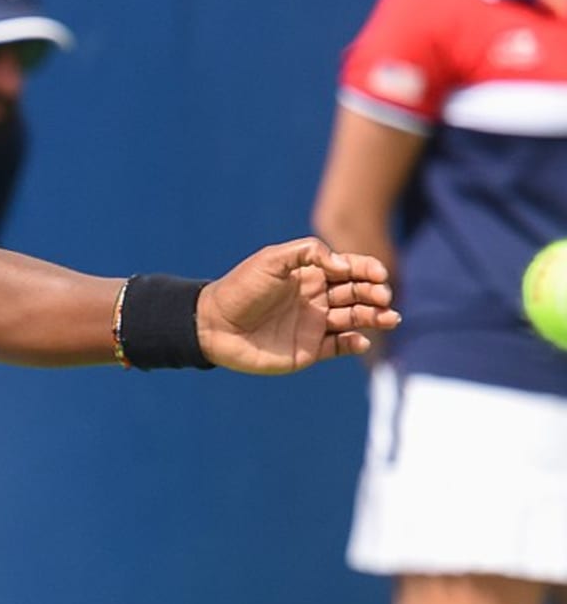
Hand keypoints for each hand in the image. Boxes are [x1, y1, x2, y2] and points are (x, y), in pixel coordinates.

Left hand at [196, 237, 399, 374]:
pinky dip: (355, 343)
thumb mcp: (272, 260)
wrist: (214, 325)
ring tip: (388, 317)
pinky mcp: (309, 350)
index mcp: (309, 275)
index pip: (348, 269)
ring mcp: (314, 325)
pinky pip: (340, 346)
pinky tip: (360, 340)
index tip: (378, 273)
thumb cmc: (241, 289)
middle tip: (382, 296)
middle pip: (357, 293)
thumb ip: (308, 253)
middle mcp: (316, 299)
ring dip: (374, 318)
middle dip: (374, 293)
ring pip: (355, 319)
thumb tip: (342, 265)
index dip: (367, 269)